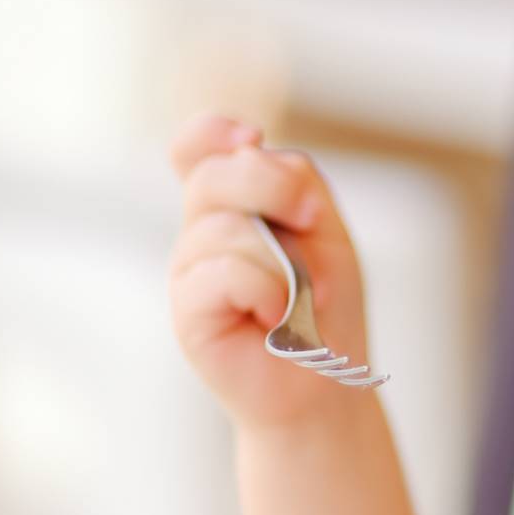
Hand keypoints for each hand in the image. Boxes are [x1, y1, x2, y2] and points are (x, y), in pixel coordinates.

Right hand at [167, 114, 375, 428]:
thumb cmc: (325, 308)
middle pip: (214, 174)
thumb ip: (295, 179)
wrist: (326, 382)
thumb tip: (251, 152)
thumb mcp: (326, 229)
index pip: (195, 148)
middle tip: (310, 220)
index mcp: (231, 206)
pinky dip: (266, 291)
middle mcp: (201, 232)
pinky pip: (223, 273)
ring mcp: (188, 271)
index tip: (251, 137)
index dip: (211, 132)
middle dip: (270, 186)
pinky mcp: (187, 311)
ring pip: (225, 228)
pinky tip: (276, 319)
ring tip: (298, 300)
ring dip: (282, 263)